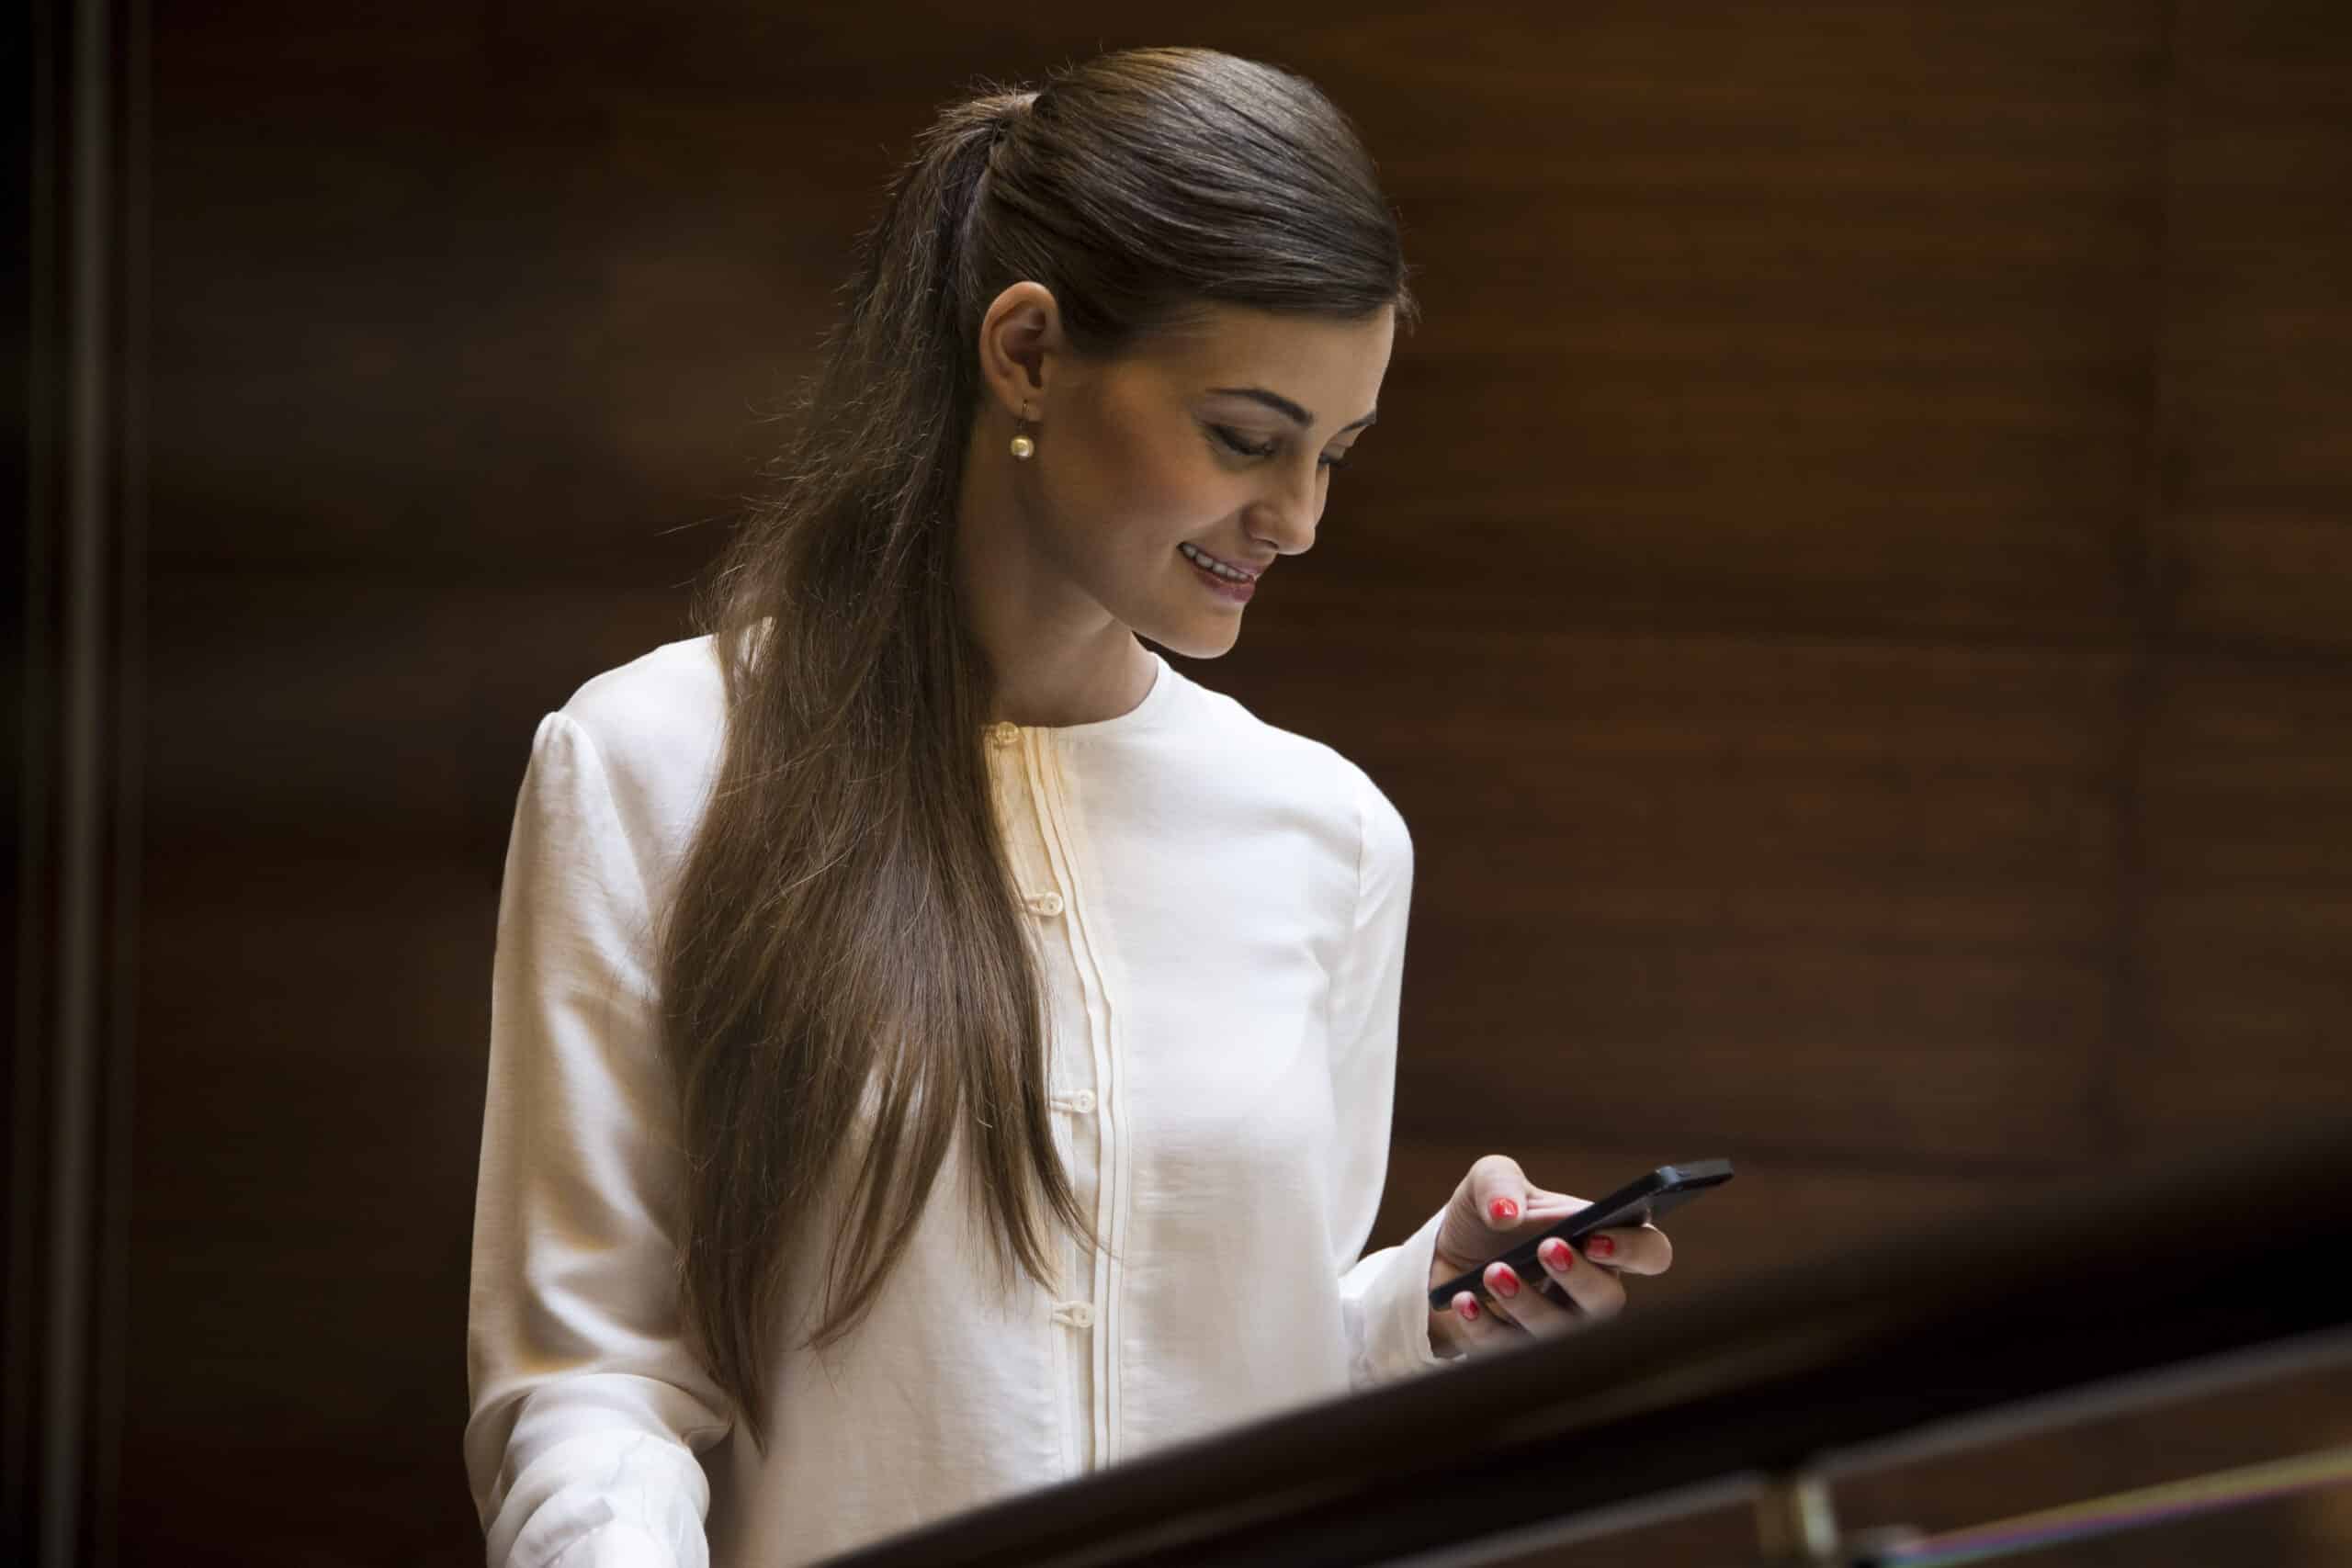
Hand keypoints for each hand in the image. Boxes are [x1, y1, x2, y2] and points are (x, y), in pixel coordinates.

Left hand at [1426, 1153, 1673, 1358]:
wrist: (1442, 1253)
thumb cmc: (1488, 1216)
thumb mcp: (1489, 1181)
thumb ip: (1499, 1181)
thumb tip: (1507, 1213)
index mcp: (1601, 1243)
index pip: (1650, 1253)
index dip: (1634, 1250)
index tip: (1595, 1236)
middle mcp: (1589, 1290)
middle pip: (1609, 1302)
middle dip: (1580, 1278)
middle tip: (1546, 1249)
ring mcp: (1558, 1327)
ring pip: (1562, 1334)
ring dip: (1529, 1305)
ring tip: (1494, 1272)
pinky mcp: (1517, 1353)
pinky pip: (1509, 1353)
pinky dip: (1485, 1327)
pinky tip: (1464, 1301)